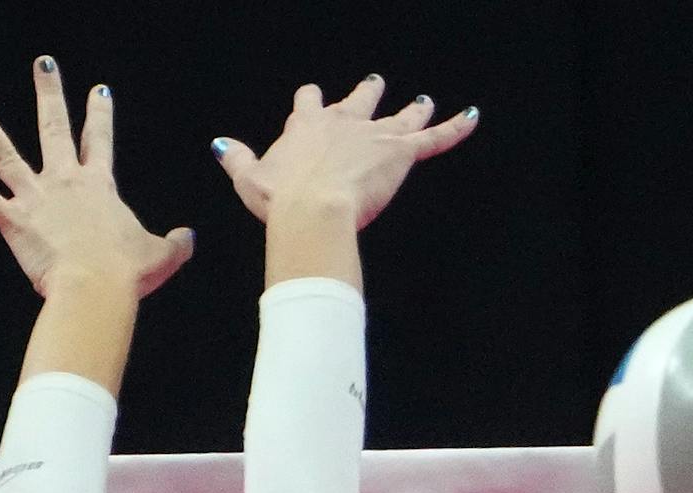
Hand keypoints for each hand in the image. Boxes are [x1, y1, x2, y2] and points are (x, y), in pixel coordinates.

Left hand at [0, 56, 193, 298]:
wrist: (96, 288)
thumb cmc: (127, 273)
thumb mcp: (162, 256)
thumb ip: (175, 244)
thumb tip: (188, 238)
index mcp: (99, 187)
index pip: (99, 140)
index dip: (99, 113)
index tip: (98, 91)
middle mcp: (64, 182)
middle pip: (53, 128)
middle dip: (49, 94)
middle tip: (44, 66)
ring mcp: (35, 199)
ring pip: (5, 153)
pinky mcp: (13, 221)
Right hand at [214, 75, 477, 230]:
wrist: (312, 208)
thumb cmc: (280, 199)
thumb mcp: (249, 179)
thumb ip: (236, 159)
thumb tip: (220, 145)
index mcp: (307, 127)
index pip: (310, 103)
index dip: (312, 103)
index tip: (312, 100)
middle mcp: (343, 123)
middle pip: (358, 100)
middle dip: (367, 94)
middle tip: (376, 84)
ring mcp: (374, 134)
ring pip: (400, 117)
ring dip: (413, 109)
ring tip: (423, 102)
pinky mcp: (401, 151)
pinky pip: (435, 138)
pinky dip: (455, 128)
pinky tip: (471, 117)